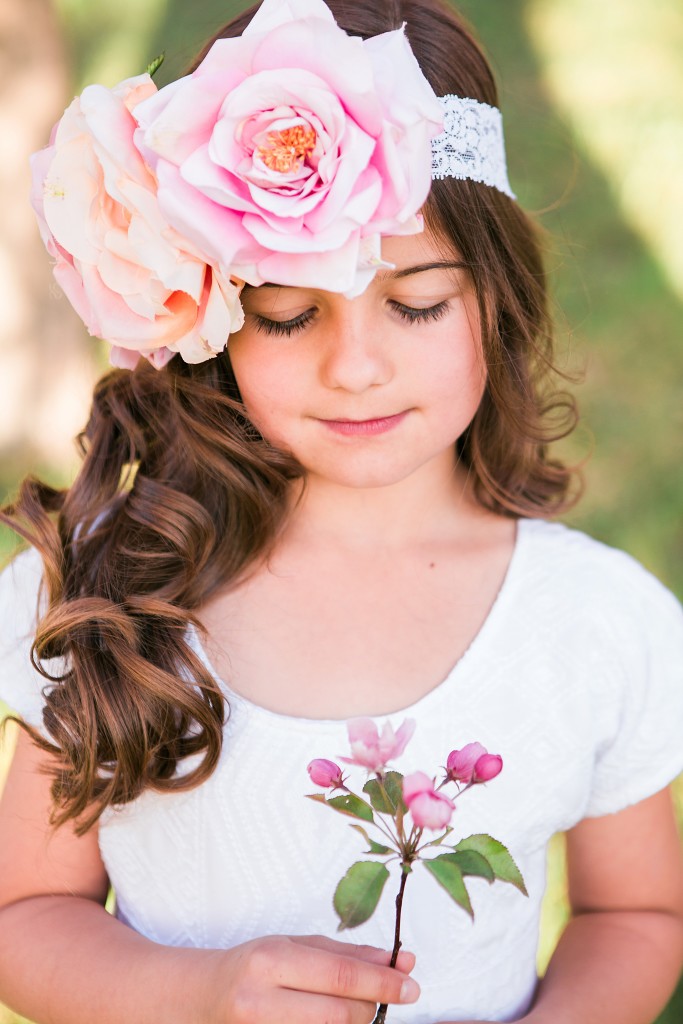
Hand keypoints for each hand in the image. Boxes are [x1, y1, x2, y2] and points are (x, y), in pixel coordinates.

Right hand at [203, 933, 419, 1023]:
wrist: (201, 999)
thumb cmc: (251, 967)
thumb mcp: (292, 946)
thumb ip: (343, 954)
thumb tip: (394, 961)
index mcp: (270, 962)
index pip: (339, 976)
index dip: (381, 982)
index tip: (411, 984)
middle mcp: (261, 1002)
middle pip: (340, 1014)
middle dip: (371, 1005)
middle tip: (386, 995)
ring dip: (354, 1022)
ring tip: (355, 1007)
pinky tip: (333, 1019)